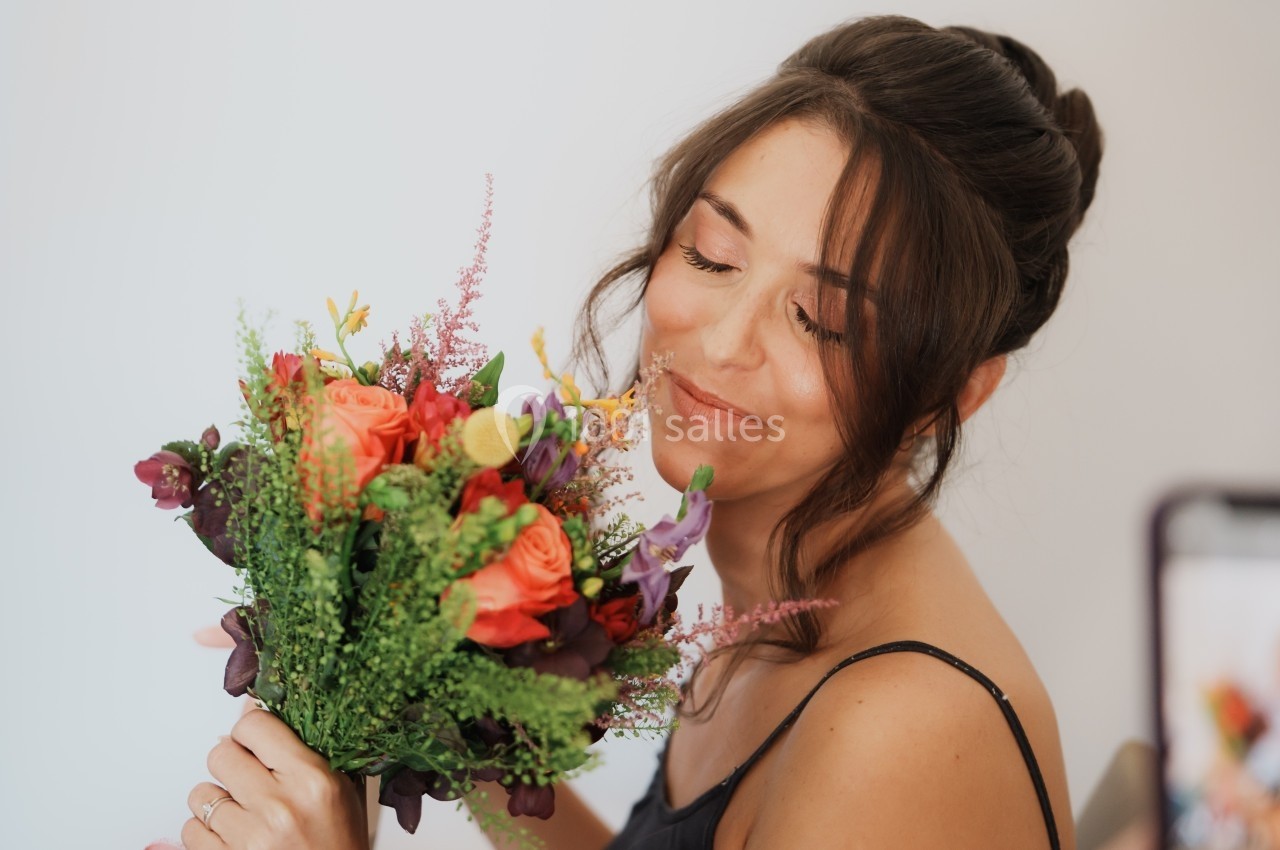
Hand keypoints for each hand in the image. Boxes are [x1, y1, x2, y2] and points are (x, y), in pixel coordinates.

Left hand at [180, 707, 369, 849]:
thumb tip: (251, 708)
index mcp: (313, 779)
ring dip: (216, 802)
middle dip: (231, 764)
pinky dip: (206, 834)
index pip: (255, 725)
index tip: (256, 741)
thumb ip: (300, 748)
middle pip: (220, 754)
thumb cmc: (338, 844)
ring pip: (200, 795)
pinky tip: (234, 837)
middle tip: (248, 779)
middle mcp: (279, 806)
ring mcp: (250, 838)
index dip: (251, 731)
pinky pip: (190, 831)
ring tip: (244, 815)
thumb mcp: (338, 787)